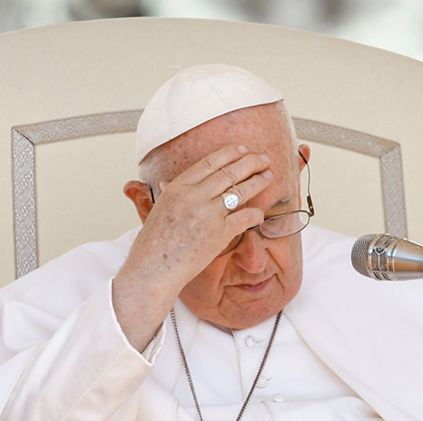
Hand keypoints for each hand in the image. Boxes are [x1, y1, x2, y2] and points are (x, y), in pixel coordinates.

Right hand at [132, 143, 272, 285]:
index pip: (210, 162)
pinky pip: (245, 217)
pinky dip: (256, 214)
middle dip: (250, 163)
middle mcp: (194, 196)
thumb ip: (168, 194)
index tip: (242, 150)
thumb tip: (166, 182)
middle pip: (229, 172)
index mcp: (178, 187)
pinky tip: (260, 214)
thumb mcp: (157, 209)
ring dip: (258, 181)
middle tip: (263, 159)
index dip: (230, 154)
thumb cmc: (153, 243)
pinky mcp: (220, 233)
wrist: (153, 268)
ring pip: (241, 191)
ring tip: (268, 176)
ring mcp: (208, 214)